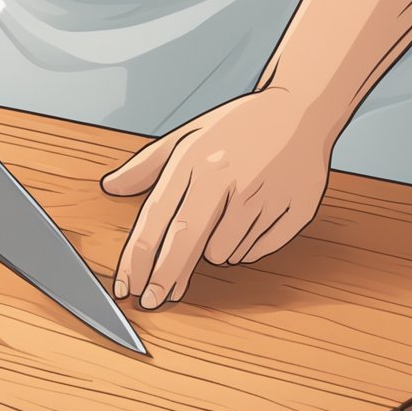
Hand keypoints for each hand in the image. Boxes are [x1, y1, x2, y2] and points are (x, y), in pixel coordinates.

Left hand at [100, 88, 335, 309]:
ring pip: (223, 253)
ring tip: (227, 216)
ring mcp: (264, 195)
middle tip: (152, 301)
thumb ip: (146, 166)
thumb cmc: (240, 126)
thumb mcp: (188, 136)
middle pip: (185, 242)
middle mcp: (227, 178)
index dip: (138, 259)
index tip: (127, 288)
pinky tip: (253, 218)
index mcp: (195, 160)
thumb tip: (110, 187)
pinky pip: (257, 251)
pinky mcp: (296, 210)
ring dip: (215, 250)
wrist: (301, 110)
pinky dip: (247, 245)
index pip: (156, 220)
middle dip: (165, 278)